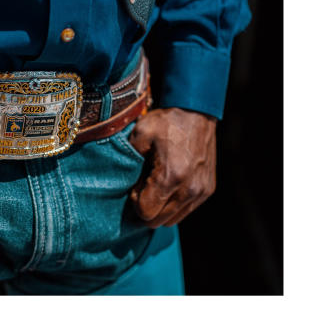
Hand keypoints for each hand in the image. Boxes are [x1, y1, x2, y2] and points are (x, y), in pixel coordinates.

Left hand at [128, 107, 216, 227]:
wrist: (196, 112)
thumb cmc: (166, 122)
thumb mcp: (139, 135)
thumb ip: (129, 164)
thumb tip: (126, 187)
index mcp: (171, 176)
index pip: (146, 213)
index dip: (135, 202)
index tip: (135, 186)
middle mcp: (189, 189)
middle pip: (158, 221)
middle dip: (147, 209)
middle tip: (143, 188)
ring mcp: (201, 191)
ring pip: (172, 220)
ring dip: (161, 209)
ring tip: (156, 188)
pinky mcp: (208, 190)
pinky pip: (186, 211)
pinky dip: (174, 205)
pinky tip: (170, 186)